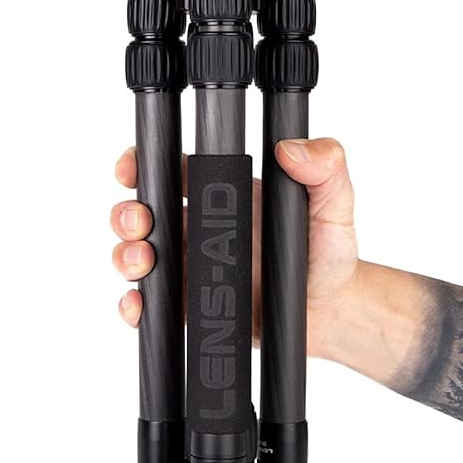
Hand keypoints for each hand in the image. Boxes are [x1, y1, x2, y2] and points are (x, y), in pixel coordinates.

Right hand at [109, 138, 358, 362]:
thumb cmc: (329, 255)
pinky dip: (134, 306)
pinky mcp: (187, 305)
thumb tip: (291, 148)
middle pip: (144, 215)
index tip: (131, 170)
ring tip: (143, 263)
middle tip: (139, 225)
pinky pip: (150, 304)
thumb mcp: (336, 203)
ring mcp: (189, 268)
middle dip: (127, 217)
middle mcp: (199, 230)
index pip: (172, 172)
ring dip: (126, 258)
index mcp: (223, 196)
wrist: (328, 313)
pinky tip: (141, 304)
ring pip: (138, 257)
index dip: (142, 166)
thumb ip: (326, 169)